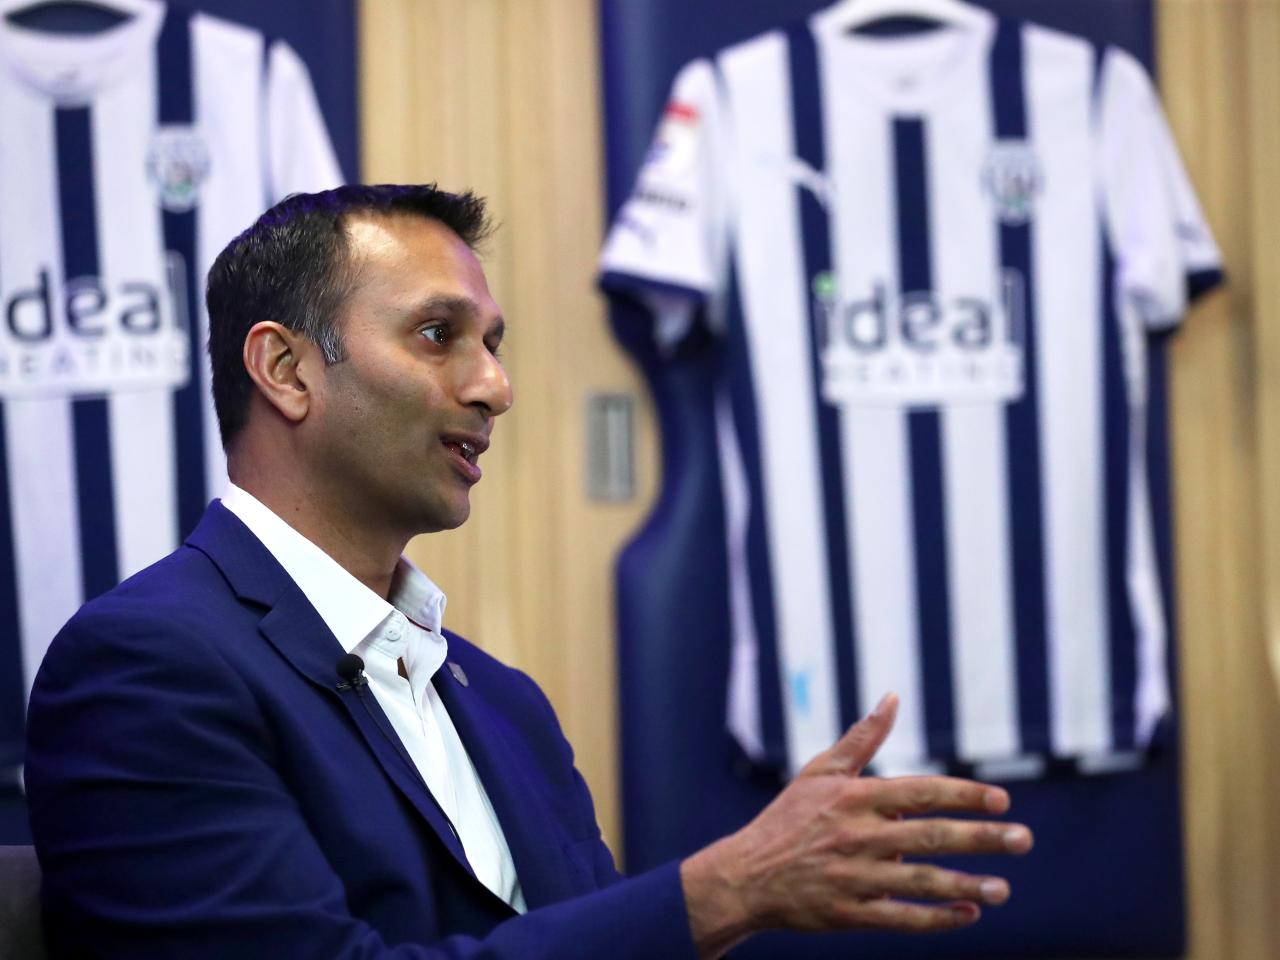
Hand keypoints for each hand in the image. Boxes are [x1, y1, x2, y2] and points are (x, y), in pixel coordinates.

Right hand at [680, 693, 1032, 957]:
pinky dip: (936, 918)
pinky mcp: (851, 913)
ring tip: (1004, 888)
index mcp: (854, 798)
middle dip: (981, 838)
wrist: (746, 876)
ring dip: (967, 884)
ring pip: (921, 881)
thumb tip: (893, 697)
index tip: (1001, 800)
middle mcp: (858, 836)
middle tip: (1023, 840)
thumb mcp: (820, 772)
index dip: (963, 795)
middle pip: (931, 836)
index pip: (920, 792)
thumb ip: (862, 738)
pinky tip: (968, 914)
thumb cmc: (788, 819)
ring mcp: (855, 877)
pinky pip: (902, 917)